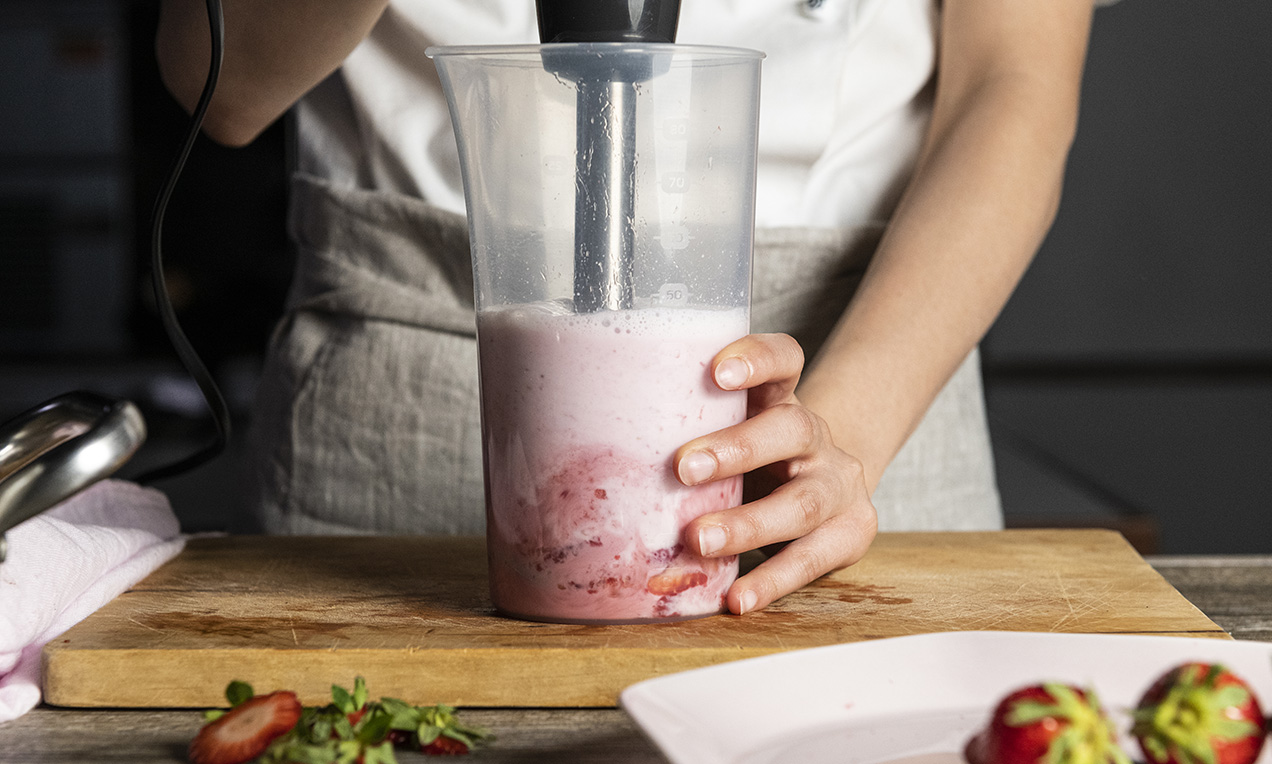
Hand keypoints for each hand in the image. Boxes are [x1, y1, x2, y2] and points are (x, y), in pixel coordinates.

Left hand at [675, 333, 877, 613]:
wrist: (828, 493)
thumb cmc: (751, 463)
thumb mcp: (726, 434)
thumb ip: (674, 431)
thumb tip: (567, 435)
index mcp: (780, 400)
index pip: (783, 359)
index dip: (756, 359)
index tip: (715, 372)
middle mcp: (814, 437)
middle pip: (790, 429)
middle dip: (737, 449)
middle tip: (683, 468)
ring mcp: (838, 485)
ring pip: (803, 502)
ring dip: (748, 524)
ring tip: (699, 540)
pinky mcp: (851, 533)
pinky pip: (811, 559)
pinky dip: (772, 581)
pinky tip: (737, 599)